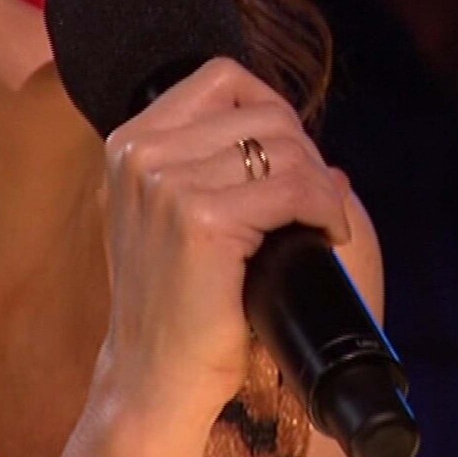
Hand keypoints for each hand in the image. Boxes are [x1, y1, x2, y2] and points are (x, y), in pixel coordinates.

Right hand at [90, 57, 350, 421]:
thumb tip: (326, 160)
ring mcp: (166, 184)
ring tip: (323, 222)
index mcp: (129, 143)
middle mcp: (140, 153)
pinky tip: (328, 234)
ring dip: (320, 185)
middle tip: (317, 203)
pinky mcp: (201, 221)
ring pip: (285, 148)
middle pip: (262, 112)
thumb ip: (223, 174)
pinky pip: (294, 189)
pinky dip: (325, 209)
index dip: (273, 111)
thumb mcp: (178, 221)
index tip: (291, 161)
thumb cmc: (175, 304)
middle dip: (306, 154)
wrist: (153, 378)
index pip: (222, 78)